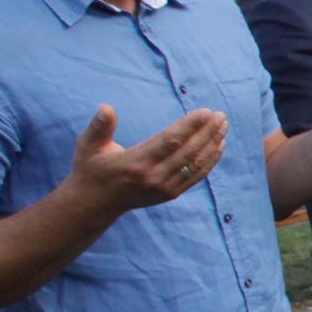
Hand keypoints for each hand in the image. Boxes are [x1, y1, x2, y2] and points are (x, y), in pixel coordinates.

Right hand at [68, 104, 227, 214]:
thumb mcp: (88, 145)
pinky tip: (218, 145)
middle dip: (207, 132)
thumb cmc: (91, 168)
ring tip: (223, 126)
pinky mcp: (170, 194)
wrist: (94, 203)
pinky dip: (210, 161)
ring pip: (195, 165)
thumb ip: (99, 126)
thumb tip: (106, 108)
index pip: (170, 141)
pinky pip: (196, 176)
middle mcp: (153, 177)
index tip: (205, 111)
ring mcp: (164, 188)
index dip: (190, 125)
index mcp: (136, 162)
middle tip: (220, 115)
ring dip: (212, 144)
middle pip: (188, 152)